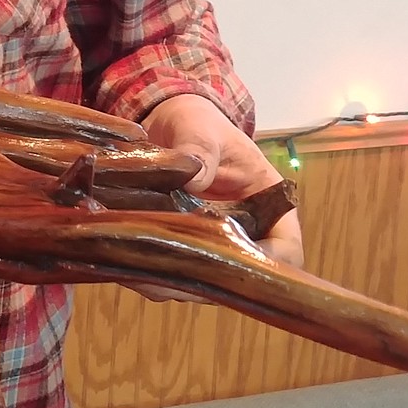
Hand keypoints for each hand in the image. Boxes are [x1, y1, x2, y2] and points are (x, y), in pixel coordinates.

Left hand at [142, 94, 303, 268]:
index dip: (265, 266)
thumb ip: (200, 148)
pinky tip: (121, 254)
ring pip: (198, 283)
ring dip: (168, 279)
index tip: (228, 261)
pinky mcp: (177, 253)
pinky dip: (144, 271)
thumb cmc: (198, 123)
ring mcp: (209, 249)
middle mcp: (243, 237)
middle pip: (238, 278)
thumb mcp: (201, 128)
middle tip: (164, 267)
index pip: (286, 252)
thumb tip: (193, 178)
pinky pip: (165, 275)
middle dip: (203, 277)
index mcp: (269, 207)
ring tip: (136, 260)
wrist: (165, 125)